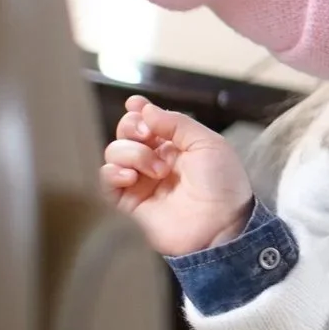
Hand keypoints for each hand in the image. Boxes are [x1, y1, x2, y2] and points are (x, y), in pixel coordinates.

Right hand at [101, 95, 255, 256]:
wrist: (220, 226)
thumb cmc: (223, 185)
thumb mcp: (209, 144)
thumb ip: (177, 123)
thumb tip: (145, 109)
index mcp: (176, 146)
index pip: (148, 122)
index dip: (138, 111)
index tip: (135, 103)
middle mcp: (155, 161)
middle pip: (126, 133)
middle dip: (131, 127)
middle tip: (146, 134)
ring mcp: (141, 182)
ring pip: (114, 153)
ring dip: (131, 153)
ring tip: (157, 169)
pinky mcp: (128, 204)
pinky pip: (106, 181)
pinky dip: (112, 172)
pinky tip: (131, 177)